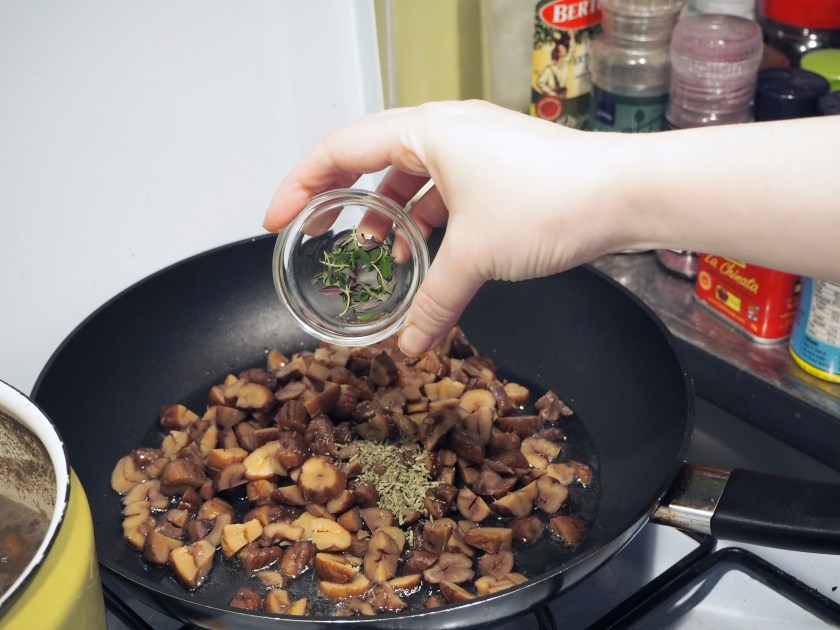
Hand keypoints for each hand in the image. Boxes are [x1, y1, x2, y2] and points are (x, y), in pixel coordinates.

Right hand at [264, 100, 638, 354]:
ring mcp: (477, 149)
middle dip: (342, 202)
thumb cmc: (555, 199)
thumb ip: (434, 303)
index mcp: (427, 131)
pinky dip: (430, 223)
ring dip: (392, 217)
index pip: (340, 151)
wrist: (628, 193)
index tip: (277, 219)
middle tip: (317, 233)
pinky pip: (447, 192)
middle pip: (372, 161)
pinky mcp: (500, 170)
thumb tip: (410, 344)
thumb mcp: (477, 256)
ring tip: (379, 255)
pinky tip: (428, 254)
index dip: (299, 185)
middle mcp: (448, 131)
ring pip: (413, 180)